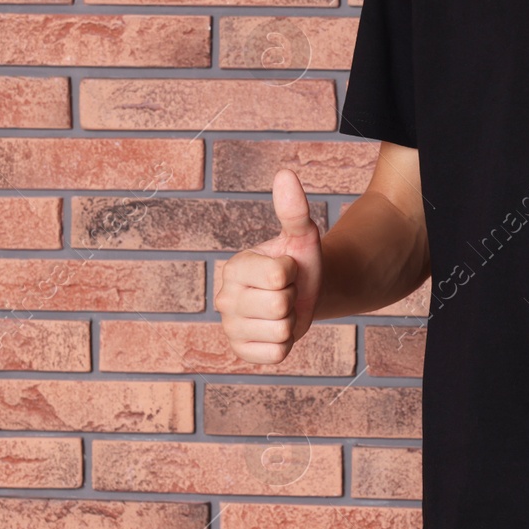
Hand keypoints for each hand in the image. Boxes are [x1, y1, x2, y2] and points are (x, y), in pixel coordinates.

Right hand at [212, 168, 321, 364]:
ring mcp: (230, 328)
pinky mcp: (242, 352)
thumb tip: (285, 174)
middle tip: (286, 292)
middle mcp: (224, 298)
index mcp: (233, 267)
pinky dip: (287, 343)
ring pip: (281, 331)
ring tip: (283, 310)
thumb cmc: (299, 260)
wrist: (304, 292)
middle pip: (280, 306)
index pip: (277, 276)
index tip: (286, 269)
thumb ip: (293, 209)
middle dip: (293, 299)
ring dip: (292, 322)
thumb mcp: (301, 234)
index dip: (292, 273)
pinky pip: (276, 354)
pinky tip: (278, 329)